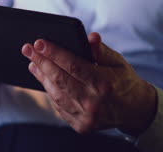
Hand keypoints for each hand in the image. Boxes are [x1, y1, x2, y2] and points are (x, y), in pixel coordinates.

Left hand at [21, 33, 156, 135]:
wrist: (135, 110)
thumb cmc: (123, 81)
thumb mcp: (117, 62)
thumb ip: (100, 50)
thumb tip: (90, 36)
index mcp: (103, 83)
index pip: (72, 65)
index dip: (53, 53)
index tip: (38, 43)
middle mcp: (93, 102)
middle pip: (59, 79)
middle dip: (40, 61)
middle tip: (27, 49)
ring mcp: (86, 117)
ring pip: (55, 94)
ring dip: (41, 77)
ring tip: (33, 63)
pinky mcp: (81, 126)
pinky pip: (58, 107)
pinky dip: (50, 92)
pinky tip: (44, 79)